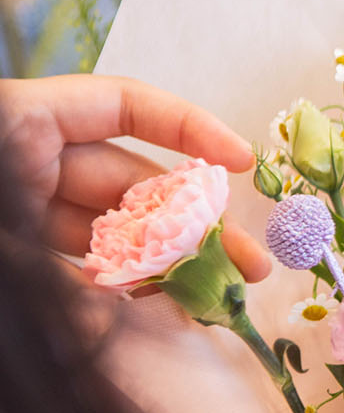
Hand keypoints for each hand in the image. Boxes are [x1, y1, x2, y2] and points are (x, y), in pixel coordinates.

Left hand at [0, 74, 269, 279]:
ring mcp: (25, 207)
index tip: (242, 164)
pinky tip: (160, 308)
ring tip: (214, 296)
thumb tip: (138, 306)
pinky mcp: (22, 247)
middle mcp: (29, 160)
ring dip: (166, 264)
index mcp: (19, 122)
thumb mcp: (5, 225)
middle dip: (194, 224)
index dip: (188, 128)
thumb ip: (67, 264)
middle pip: (130, 180)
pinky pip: (80, 265)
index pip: (122, 104)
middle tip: (249, 263)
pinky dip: (118, 289)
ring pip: (113, 230)